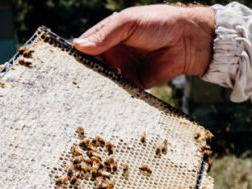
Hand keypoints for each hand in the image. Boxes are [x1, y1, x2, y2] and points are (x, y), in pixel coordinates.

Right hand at [74, 5, 215, 88]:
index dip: (76, 55)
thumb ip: (105, 35)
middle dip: (83, 75)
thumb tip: (79, 46)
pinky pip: (121, 92)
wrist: (189, 40)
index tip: (63, 66)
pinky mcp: (135, 84)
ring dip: (96, 87)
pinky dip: (113, 96)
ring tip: (83, 96)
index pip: (86, 46)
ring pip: (104, 81)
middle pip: (92, 66)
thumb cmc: (159, 23)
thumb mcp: (128, 23)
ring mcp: (124, 69)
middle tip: (70, 85)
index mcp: (109, 35)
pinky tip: (103, 101)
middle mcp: (114, 53)